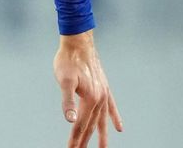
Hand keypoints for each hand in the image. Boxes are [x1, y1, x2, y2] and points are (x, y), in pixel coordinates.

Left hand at [54, 30, 122, 147]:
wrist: (78, 43)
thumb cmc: (67, 60)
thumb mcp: (63, 80)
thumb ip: (67, 101)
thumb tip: (70, 120)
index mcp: (90, 99)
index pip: (80, 124)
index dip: (75, 138)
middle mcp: (100, 99)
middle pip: (91, 125)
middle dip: (85, 140)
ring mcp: (104, 94)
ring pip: (102, 119)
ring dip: (102, 135)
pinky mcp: (104, 88)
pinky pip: (111, 108)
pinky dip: (114, 118)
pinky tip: (119, 128)